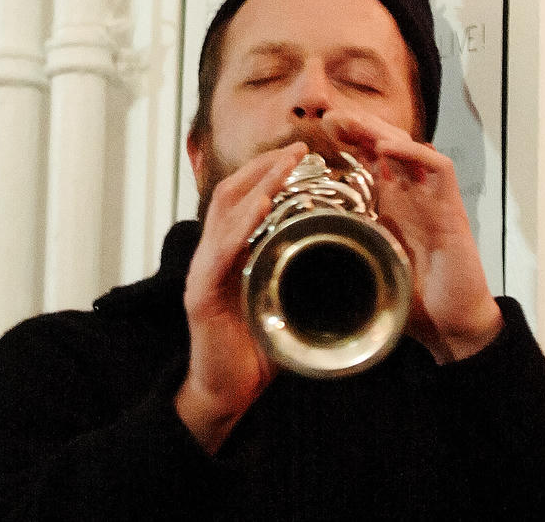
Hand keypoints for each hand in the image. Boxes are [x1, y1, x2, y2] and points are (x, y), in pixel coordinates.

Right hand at [175, 141, 308, 451]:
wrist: (226, 395)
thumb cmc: (257, 350)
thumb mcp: (286, 303)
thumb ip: (303, 277)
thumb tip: (344, 256)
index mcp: (229, 251)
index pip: (243, 197)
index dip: (268, 171)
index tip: (300, 153)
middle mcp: (210, 253)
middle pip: (231, 194)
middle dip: (264, 168)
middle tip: (298, 149)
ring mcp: (202, 272)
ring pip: (225, 214)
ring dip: (257, 187)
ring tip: (284, 167)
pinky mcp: (200, 295)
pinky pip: (219, 253)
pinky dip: (239, 227)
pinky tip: (258, 210)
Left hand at [327, 112, 503, 362]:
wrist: (453, 326)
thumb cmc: (414, 298)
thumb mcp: (369, 263)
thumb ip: (346, 243)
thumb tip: (303, 239)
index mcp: (391, 202)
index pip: (369, 157)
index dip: (347, 139)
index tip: (319, 129)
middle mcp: (411, 193)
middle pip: (385, 143)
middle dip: (358, 126)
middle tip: (330, 117)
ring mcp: (432, 198)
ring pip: (408, 147)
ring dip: (379, 131)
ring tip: (350, 123)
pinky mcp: (453, 209)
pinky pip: (440, 168)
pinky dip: (414, 153)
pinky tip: (386, 149)